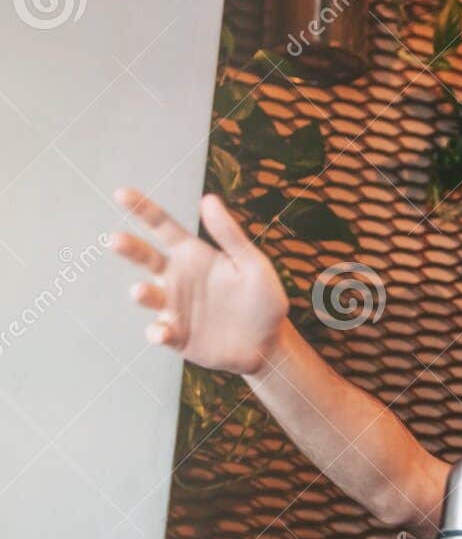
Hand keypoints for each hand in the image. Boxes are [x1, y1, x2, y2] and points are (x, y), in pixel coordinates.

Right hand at [111, 188, 290, 376]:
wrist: (269, 345)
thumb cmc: (263, 301)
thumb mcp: (254, 266)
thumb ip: (230, 236)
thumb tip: (208, 198)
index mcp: (194, 255)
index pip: (163, 227)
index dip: (142, 209)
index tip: (121, 193)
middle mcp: (178, 278)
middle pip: (145, 257)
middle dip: (129, 248)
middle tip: (115, 240)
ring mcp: (174, 307)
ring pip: (148, 295)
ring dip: (142, 293)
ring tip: (141, 291)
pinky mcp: (177, 335)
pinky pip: (160, 332)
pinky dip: (157, 332)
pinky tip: (162, 333)